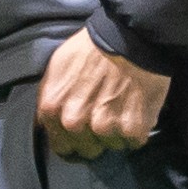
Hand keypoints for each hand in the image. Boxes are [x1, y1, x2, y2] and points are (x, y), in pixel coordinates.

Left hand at [35, 27, 168, 159]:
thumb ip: (52, 98)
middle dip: (95, 138)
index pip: (60, 145)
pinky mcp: (132, 129)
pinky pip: (134, 142)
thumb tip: (51, 120)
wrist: (127, 38)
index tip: (83, 135)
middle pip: (87, 150)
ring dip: (117, 134)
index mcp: (51, 109)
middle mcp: (74, 123)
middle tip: (106, 117)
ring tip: (122, 109)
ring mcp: (104, 128)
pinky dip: (137, 130)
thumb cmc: (90, 49)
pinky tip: (136, 110)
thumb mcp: (56, 68)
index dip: (73, 141)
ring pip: (111, 146)